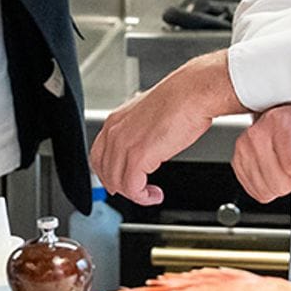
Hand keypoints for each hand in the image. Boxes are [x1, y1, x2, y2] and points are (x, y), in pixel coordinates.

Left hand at [91, 50, 244, 205]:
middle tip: (137, 191)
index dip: (108, 173)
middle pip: (104, 172)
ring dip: (134, 194)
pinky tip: (155, 194)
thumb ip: (140, 131)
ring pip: (117, 182)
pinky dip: (143, 197)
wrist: (192, 93)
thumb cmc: (180, 100)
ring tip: (150, 194)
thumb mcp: (150, 115)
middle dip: (121, 186)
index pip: (98, 156)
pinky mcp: (137, 157)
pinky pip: (132, 188)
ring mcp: (123, 144)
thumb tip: (147, 146)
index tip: (121, 180)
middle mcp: (115, 132)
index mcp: (115, 121)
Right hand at [231, 105, 290, 202]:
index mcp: (280, 122)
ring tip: (286, 164)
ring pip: (268, 190)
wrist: (283, 114)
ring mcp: (244, 148)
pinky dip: (270, 188)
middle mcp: (258, 134)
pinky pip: (259, 192)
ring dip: (282, 184)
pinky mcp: (238, 162)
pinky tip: (275, 170)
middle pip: (281, 183)